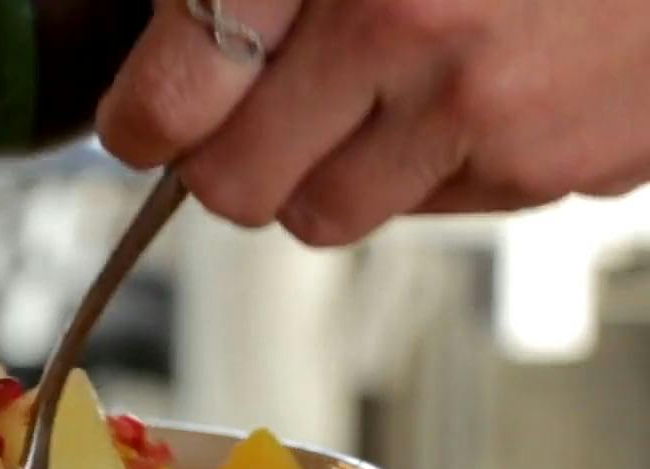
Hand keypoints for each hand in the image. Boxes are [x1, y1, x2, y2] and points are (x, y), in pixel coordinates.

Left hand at [95, 0, 649, 244]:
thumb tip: (166, 54)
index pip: (171, 95)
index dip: (143, 118)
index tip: (149, 117)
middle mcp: (406, 25)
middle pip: (234, 187)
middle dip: (232, 161)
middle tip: (255, 113)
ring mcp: (484, 106)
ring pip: (326, 216)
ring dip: (334, 170)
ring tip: (387, 85)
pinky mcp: (553, 164)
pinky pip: (436, 209)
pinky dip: (439, 164)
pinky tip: (482, 85)